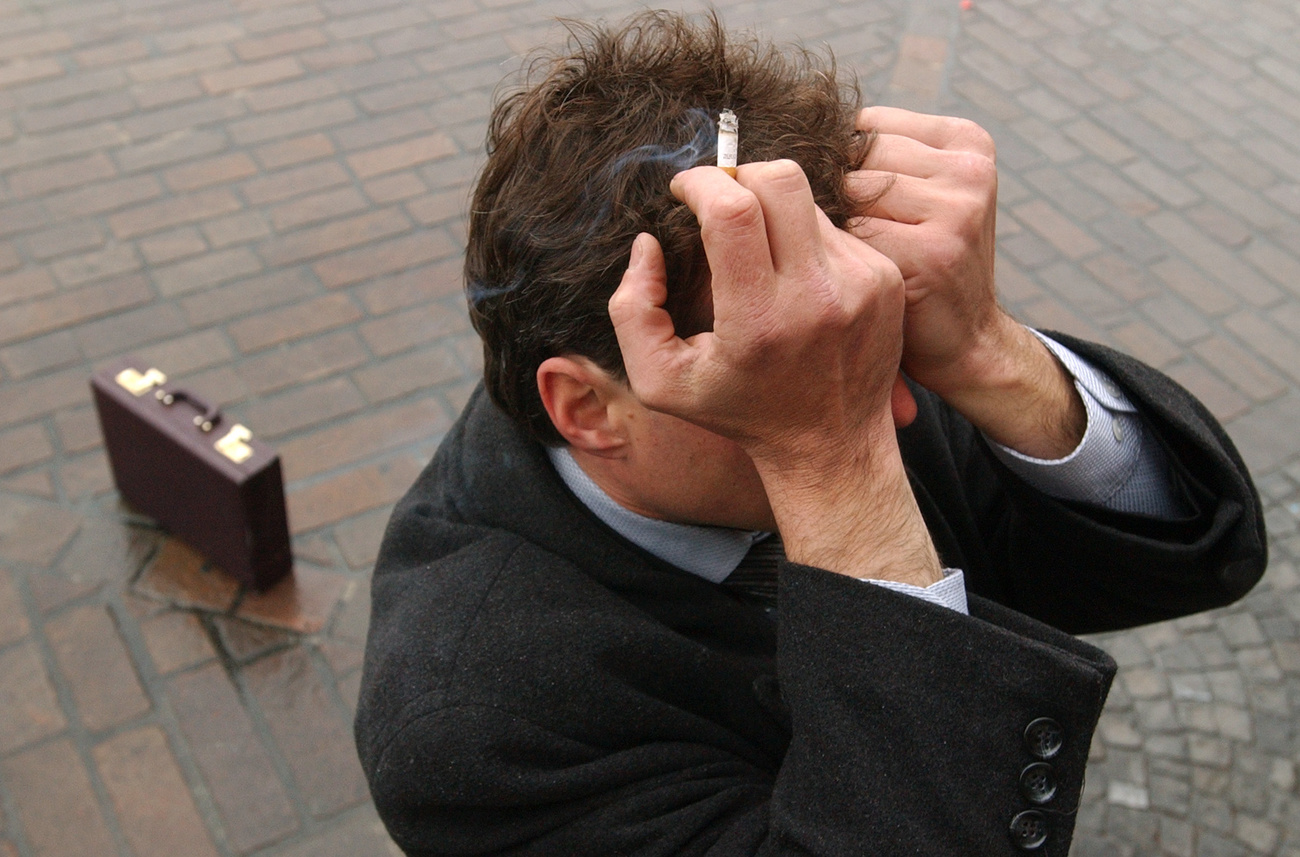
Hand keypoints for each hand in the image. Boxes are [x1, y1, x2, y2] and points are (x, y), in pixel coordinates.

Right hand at [609, 160, 939, 583]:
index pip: (734, 210)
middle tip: (720, 201)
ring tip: (757, 253)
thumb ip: (633, 310)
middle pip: (781, 180)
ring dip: (772, 210)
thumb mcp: (661, 381)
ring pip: (808, 200)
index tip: (684, 190)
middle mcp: (817, 297)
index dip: (701, 182)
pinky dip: (804, 236)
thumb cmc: (739, 411)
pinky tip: (794, 278)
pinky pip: (835, 225)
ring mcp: (860, 284)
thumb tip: (649, 243)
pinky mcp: (885, 279)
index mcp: (758, 322)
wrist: (832, 445)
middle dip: (739, 175)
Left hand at [849, 107, 1084, 457]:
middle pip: (858, 155)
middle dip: (836, 193)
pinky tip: (852, 277)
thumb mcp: (918, 199)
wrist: (966, 342)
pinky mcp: (934, 251)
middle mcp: (969, 170)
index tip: (841, 204)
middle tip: (836, 235)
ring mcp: (957, 209)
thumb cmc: (922, 265)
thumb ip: (877, 162)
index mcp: (966, 142)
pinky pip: (854, 234)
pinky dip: (842, 257)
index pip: (867, 125)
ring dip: (837, 225)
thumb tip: (790, 138)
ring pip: (853, 191)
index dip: (839, 166)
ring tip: (846, 255)